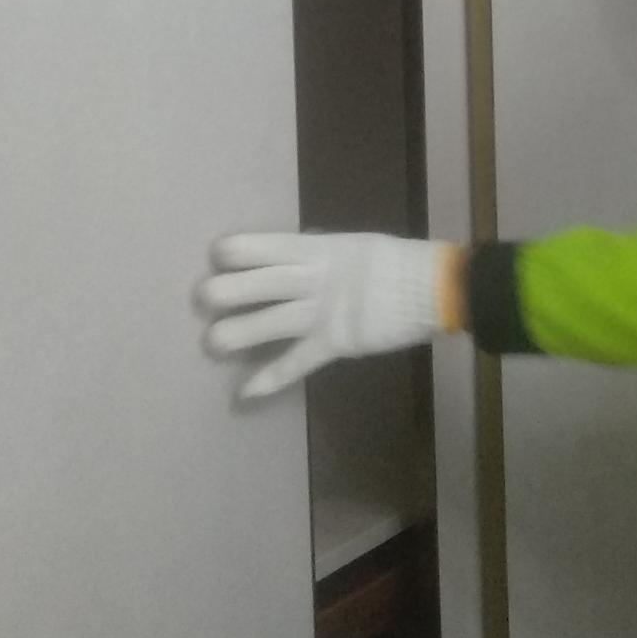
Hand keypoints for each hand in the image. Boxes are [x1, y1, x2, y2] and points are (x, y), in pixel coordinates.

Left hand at [194, 231, 458, 399]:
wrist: (435, 287)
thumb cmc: (398, 263)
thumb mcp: (355, 247)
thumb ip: (322, 253)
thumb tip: (295, 251)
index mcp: (324, 250)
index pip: (276, 245)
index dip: (246, 249)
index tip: (217, 252)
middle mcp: (318, 278)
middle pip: (266, 282)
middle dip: (233, 289)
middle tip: (200, 296)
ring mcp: (326, 311)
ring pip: (275, 321)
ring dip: (241, 332)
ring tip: (210, 342)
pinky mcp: (337, 341)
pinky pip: (299, 360)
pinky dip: (272, 377)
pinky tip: (245, 392)